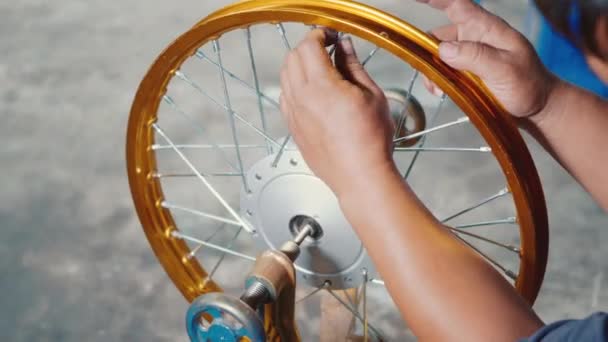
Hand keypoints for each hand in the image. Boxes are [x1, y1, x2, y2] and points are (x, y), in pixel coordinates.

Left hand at [279, 29, 395, 198]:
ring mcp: (294, 115)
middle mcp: (301, 99)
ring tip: (319, 69)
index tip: (330, 36)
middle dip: (307, 47)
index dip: (319, 35)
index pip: (309, 46)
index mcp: (322, 86)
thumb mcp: (371, 95)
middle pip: (292, 58)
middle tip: (326, 49)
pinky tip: (311, 91)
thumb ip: (353, 66)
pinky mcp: (293, 129)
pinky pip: (285, 99)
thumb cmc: (369, 142)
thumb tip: (344, 47)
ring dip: (298, 66)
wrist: (359, 176)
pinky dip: (293, 87)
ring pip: (285, 77)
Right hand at [419, 0, 557, 121]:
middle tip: (428, 72)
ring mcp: (469, 55)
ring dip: (431, 70)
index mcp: (486, 28)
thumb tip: (443, 49)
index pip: (456, 4)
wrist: (537, 107)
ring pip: (437, 55)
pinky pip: (441, 70)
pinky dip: (435, 80)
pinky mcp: (465, 71)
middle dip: (427, 52)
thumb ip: (475, 56)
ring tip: (438, 88)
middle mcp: (474, 37)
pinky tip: (441, 91)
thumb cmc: (528, 85)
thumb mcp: (505, 70)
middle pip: (438, 34)